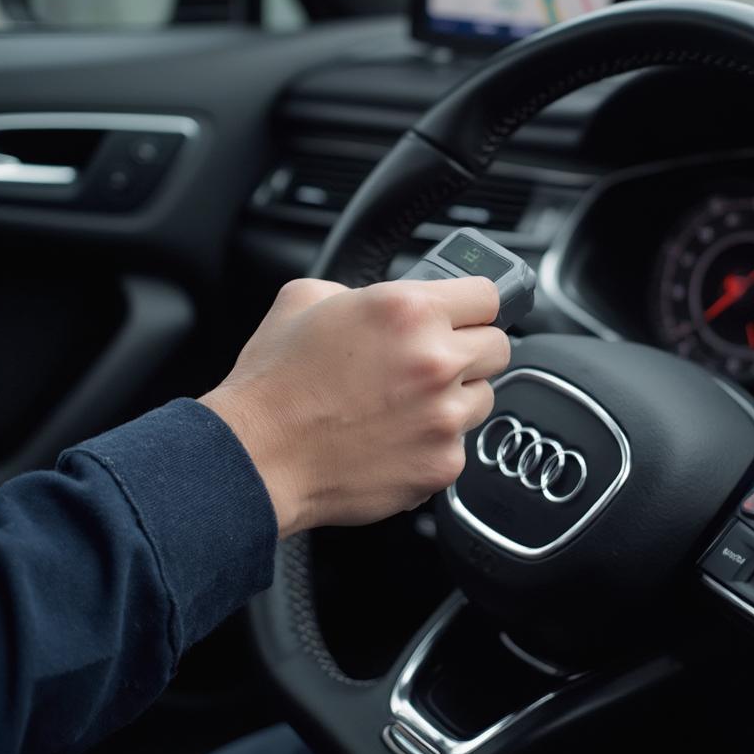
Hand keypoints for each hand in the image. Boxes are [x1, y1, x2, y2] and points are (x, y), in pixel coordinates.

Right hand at [199, 277, 508, 537]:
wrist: (255, 457)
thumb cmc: (274, 384)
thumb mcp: (307, 299)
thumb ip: (360, 289)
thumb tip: (382, 299)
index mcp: (409, 311)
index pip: (489, 295)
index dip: (473, 305)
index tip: (467, 315)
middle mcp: (436, 360)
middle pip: (498, 347)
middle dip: (470, 350)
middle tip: (434, 361)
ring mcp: (443, 417)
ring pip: (484, 398)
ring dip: (456, 398)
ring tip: (408, 404)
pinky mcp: (441, 464)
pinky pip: (459, 445)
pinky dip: (435, 442)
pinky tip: (396, 438)